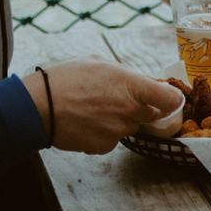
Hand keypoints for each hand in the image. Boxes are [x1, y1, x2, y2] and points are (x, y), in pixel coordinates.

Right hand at [23, 59, 182, 153]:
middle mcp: (131, 111)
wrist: (37, 106)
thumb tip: (137, 81)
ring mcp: (118, 131)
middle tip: (124, 99)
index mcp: (134, 87)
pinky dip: (106, 133)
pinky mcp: (103, 147)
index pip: (171, 100)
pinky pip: (113, 140)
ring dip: (122, 120)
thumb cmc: (67, 79)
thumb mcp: (102, 63)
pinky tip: (89, 122)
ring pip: (131, 126)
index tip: (169, 98)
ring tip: (98, 108)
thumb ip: (126, 75)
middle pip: (153, 115)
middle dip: (144, 108)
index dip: (173, 100)